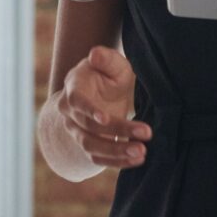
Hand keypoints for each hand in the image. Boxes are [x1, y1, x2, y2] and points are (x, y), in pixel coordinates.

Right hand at [52, 45, 147, 170]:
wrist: (100, 92)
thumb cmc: (107, 74)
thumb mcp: (111, 63)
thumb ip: (105, 58)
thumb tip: (95, 54)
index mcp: (73, 90)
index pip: (76, 102)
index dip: (90, 111)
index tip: (106, 118)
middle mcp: (70, 114)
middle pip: (88, 128)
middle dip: (117, 131)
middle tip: (145, 133)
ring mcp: (77, 131)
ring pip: (92, 147)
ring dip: (117, 151)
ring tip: (142, 151)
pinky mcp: (89, 145)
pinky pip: (98, 158)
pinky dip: (117, 162)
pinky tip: (137, 160)